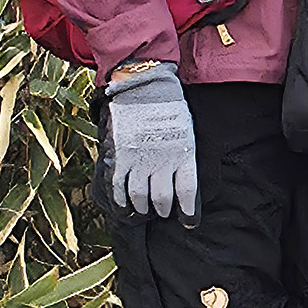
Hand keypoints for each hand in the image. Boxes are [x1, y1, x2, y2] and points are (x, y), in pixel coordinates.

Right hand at [101, 67, 198, 220]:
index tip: (189, 222)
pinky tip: (125, 204)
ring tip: (145, 209)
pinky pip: (118, 187)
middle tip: (163, 212)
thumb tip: (182, 179)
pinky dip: (121, 200)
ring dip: (143, 208)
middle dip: (163, 210)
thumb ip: (184, 155)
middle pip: (162, 199)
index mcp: (183, 154)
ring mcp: (138, 160)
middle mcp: (161, 161)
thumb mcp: (187, 130)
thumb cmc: (169, 106)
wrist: (143, 85)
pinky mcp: (119, 156)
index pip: (188, 192)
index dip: (189, 212)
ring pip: (139, 197)